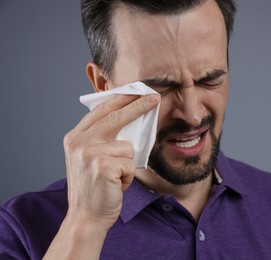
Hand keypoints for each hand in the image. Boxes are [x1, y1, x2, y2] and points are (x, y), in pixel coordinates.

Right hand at [63, 93, 159, 230]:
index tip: (136, 90)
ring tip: (115, 178)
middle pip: (116, 116)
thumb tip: (129, 118)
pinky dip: (128, 176)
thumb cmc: (94, 188)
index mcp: (75, 137)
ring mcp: (89, 153)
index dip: (121, 99)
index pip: (101, 111)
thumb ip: (102, 139)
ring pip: (128, 147)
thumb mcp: (91, 158)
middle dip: (138, 105)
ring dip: (128, 165)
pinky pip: (131, 163)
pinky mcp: (103, 166)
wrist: (86, 218)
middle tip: (155, 97)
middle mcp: (79, 142)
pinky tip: (116, 186)